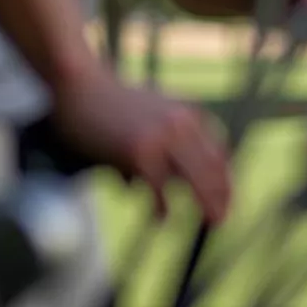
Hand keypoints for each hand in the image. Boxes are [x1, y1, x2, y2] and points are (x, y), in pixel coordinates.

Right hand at [51, 71, 231, 224]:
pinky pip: (160, 190)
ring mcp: (162, 138)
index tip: (228, 199)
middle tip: (222, 220)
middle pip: (213, 169)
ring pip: (196, 181)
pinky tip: (161, 219)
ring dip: (206, 204)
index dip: (226, 180)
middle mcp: (181, 123)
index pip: (218, 152)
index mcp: (187, 112)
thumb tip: (176, 174)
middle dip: (222, 197)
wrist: (78, 85)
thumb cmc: (108, 101)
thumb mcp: (152, 107)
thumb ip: (170, 133)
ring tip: (211, 221)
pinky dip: (162, 208)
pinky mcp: (140, 153)